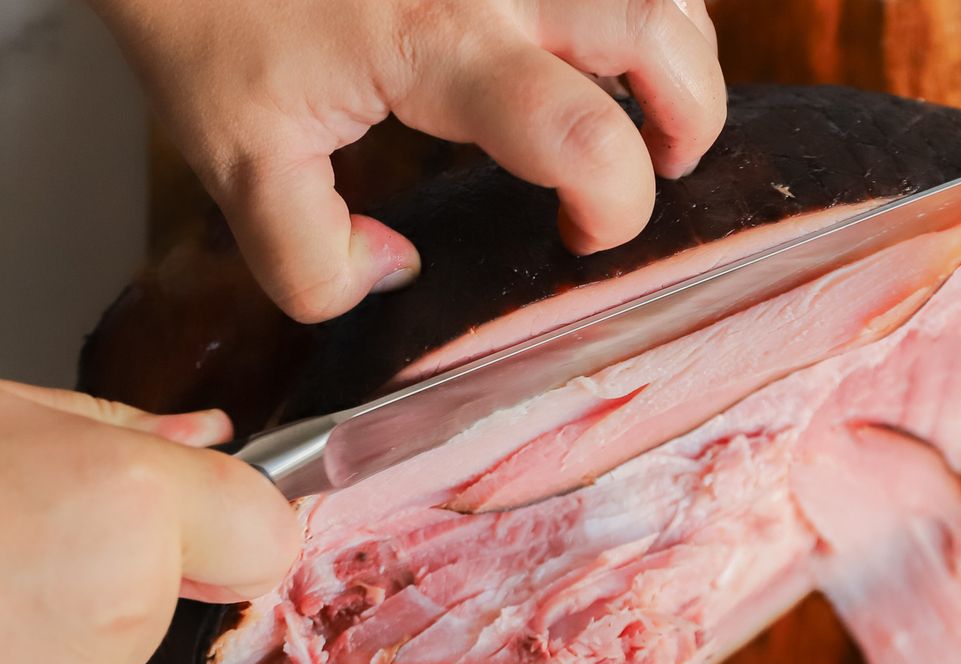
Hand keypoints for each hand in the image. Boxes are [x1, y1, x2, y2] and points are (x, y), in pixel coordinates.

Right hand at [0, 382, 298, 663]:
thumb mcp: (5, 415)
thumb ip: (123, 428)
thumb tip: (206, 434)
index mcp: (125, 505)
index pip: (269, 530)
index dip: (238, 516)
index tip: (209, 505)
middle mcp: (117, 605)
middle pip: (185, 588)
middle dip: (128, 562)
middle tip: (34, 527)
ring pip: (119, 644)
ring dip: (70, 615)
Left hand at [90, 0, 725, 322]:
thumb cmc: (205, 12)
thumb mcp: (234, 160)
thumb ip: (310, 259)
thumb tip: (397, 273)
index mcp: (439, 50)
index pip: (583, 138)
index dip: (615, 207)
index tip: (581, 237)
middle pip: (659, 37)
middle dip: (689, 116)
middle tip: (666, 163)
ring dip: (679, 49)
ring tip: (654, 97)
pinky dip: (644, 3)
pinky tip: (611, 35)